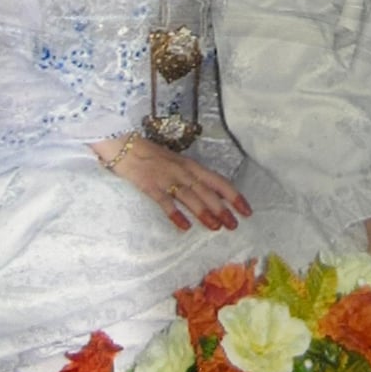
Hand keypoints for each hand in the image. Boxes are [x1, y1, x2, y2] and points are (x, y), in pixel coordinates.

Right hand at [89, 134, 252, 232]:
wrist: (123, 144)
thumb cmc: (150, 155)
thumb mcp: (175, 163)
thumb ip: (190, 177)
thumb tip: (208, 196)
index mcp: (191, 166)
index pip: (218, 181)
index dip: (234, 196)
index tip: (247, 210)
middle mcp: (182, 171)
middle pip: (207, 191)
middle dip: (222, 208)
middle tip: (234, 225)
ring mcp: (166, 177)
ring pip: (190, 196)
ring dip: (204, 212)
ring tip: (216, 227)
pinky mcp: (150, 185)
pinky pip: (165, 201)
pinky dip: (175, 214)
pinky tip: (184, 226)